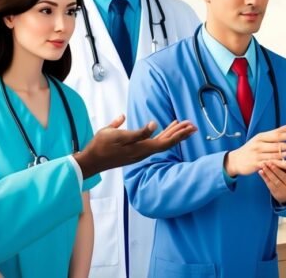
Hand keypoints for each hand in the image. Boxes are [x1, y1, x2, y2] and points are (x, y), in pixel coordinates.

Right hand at [75, 115, 196, 177]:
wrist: (92, 160)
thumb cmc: (102, 145)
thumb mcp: (117, 135)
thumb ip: (138, 132)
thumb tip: (154, 125)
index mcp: (142, 148)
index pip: (166, 141)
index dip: (178, 134)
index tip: (189, 127)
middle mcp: (144, 152)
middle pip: (167, 142)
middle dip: (180, 133)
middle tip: (193, 125)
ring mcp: (139, 152)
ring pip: (161, 142)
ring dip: (172, 133)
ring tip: (183, 125)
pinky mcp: (135, 150)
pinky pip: (153, 142)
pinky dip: (161, 135)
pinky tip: (163, 128)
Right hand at [224, 122, 285, 176]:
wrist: (235, 161)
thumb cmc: (250, 150)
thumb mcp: (258, 141)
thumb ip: (270, 138)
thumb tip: (284, 133)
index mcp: (260, 137)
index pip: (276, 131)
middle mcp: (259, 143)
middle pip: (278, 139)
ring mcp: (258, 153)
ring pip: (275, 150)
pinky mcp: (257, 163)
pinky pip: (271, 161)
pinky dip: (280, 159)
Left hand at [258, 159, 285, 203]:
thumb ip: (284, 164)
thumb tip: (273, 156)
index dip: (280, 163)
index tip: (272, 159)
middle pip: (282, 175)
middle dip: (274, 168)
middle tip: (266, 162)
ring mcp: (285, 190)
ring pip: (276, 180)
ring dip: (268, 172)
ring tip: (262, 166)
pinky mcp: (278, 193)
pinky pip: (270, 185)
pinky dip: (265, 178)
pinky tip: (260, 172)